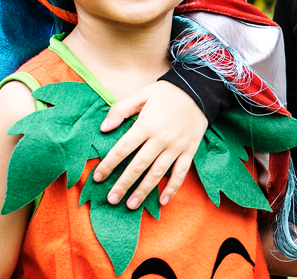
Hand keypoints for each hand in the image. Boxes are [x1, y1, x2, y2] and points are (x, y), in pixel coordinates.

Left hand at [93, 80, 202, 207]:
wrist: (199, 90)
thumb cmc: (167, 93)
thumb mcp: (141, 94)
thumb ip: (121, 109)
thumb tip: (103, 128)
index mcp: (146, 124)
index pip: (123, 149)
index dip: (109, 164)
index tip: (98, 177)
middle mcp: (160, 139)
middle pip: (138, 166)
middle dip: (123, 184)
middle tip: (111, 199)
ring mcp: (176, 147)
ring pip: (157, 174)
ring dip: (143, 191)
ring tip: (131, 205)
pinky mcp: (189, 150)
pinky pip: (181, 173)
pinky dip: (173, 188)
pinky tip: (162, 201)